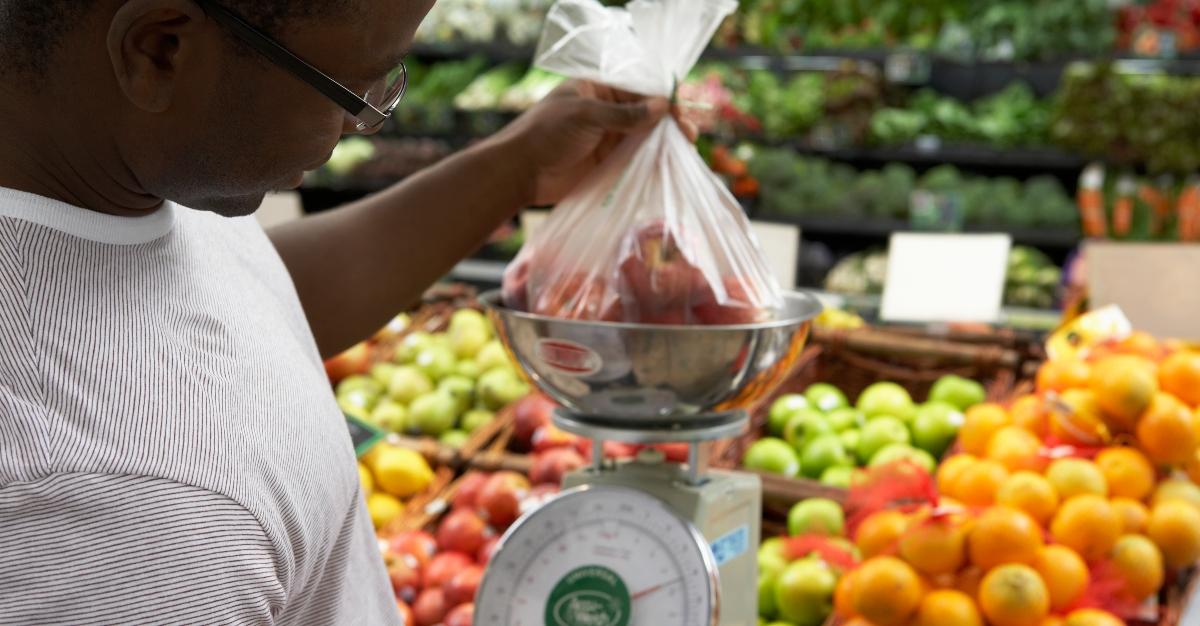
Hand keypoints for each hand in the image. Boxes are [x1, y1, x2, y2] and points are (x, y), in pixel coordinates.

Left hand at [496, 80, 697, 205]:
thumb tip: (663, 105)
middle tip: (689, 134)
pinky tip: (669, 166)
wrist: (520, 172)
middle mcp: (606, 111)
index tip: (680, 110)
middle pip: (646, 113)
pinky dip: (654, 163)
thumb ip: (625, 114)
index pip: (638, 88)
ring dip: (665, 143)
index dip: (662, 97)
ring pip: (644, 138)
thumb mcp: (586, 115)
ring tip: (686, 149)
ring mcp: (608, 139)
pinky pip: (636, 161)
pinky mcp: (607, 164)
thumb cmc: (546, 133)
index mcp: (598, 88)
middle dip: (669, 122)